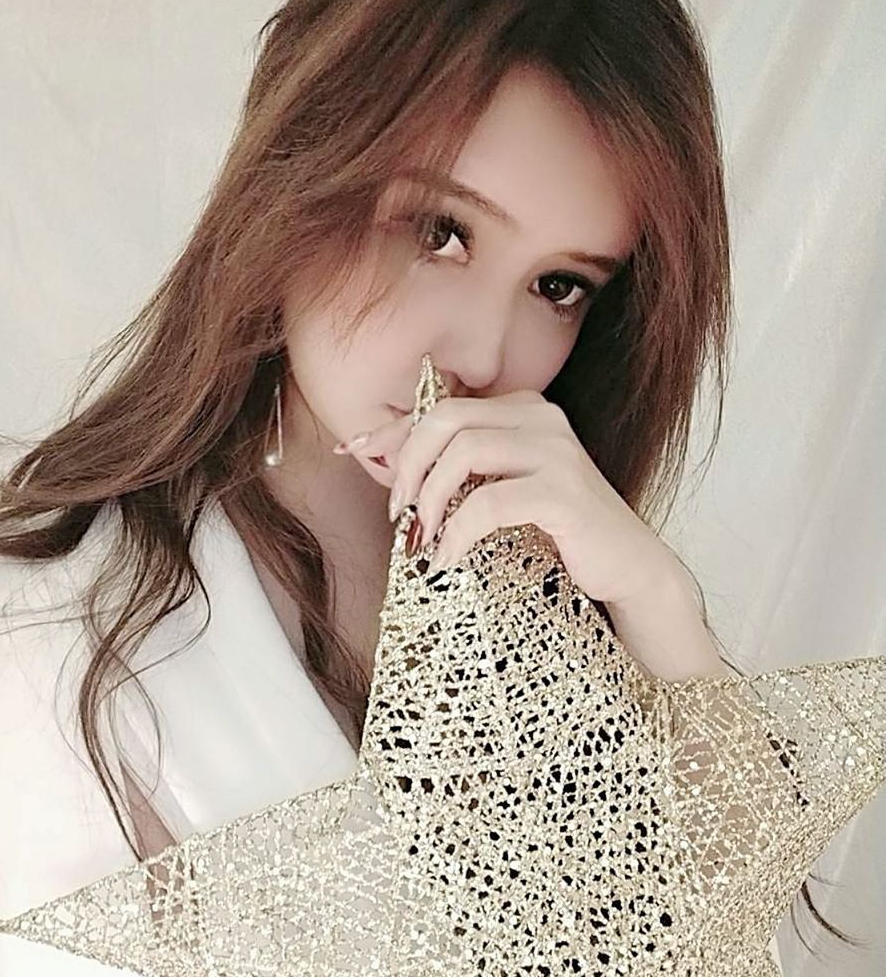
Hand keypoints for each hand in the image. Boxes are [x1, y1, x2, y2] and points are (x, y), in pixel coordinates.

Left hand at [341, 390, 678, 608]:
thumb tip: (389, 470)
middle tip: (398, 512)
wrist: (626, 568)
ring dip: (430, 499)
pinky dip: (458, 532)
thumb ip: (459, 475)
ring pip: (464, 452)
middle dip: (408, 465)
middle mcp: (541, 419)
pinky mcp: (564, 492)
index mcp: (523, 411)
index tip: (352, 452)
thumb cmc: (558, 533)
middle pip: (446, 419)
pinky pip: (489, 501)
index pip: (441, 408)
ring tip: (422, 538)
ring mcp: (556, 452)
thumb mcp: (501, 493)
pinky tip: (447, 559)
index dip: (391, 431)